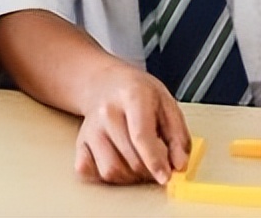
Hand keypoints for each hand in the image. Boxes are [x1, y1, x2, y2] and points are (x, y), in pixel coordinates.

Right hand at [74, 61, 189, 185]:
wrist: (106, 84)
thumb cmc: (139, 93)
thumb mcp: (167, 103)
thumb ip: (178, 135)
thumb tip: (180, 165)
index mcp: (133, 96)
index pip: (141, 135)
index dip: (155, 161)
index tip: (165, 177)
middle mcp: (107, 112)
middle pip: (130, 158)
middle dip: (149, 170)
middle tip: (158, 165)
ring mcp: (91, 128)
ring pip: (110, 170)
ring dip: (130, 177)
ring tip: (140, 164)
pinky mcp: (80, 142)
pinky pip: (89, 172)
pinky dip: (107, 176)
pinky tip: (119, 162)